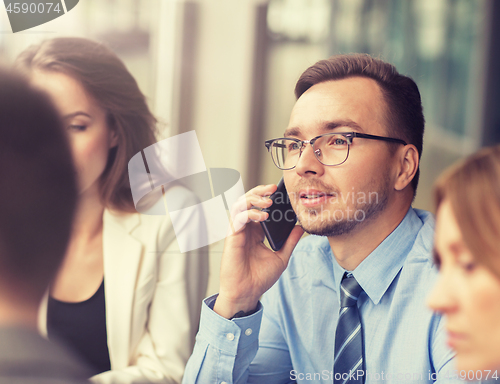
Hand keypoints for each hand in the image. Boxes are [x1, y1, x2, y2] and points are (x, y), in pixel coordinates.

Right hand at [214, 184, 303, 318]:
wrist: (247, 293)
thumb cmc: (259, 278)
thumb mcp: (281, 257)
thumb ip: (290, 242)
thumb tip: (301, 228)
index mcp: (256, 232)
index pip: (260, 208)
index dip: (268, 198)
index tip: (282, 194)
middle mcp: (246, 229)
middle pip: (248, 201)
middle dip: (259, 191)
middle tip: (272, 189)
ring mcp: (238, 231)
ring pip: (240, 205)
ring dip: (253, 199)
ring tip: (268, 201)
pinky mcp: (232, 236)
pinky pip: (237, 218)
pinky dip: (249, 213)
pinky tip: (262, 217)